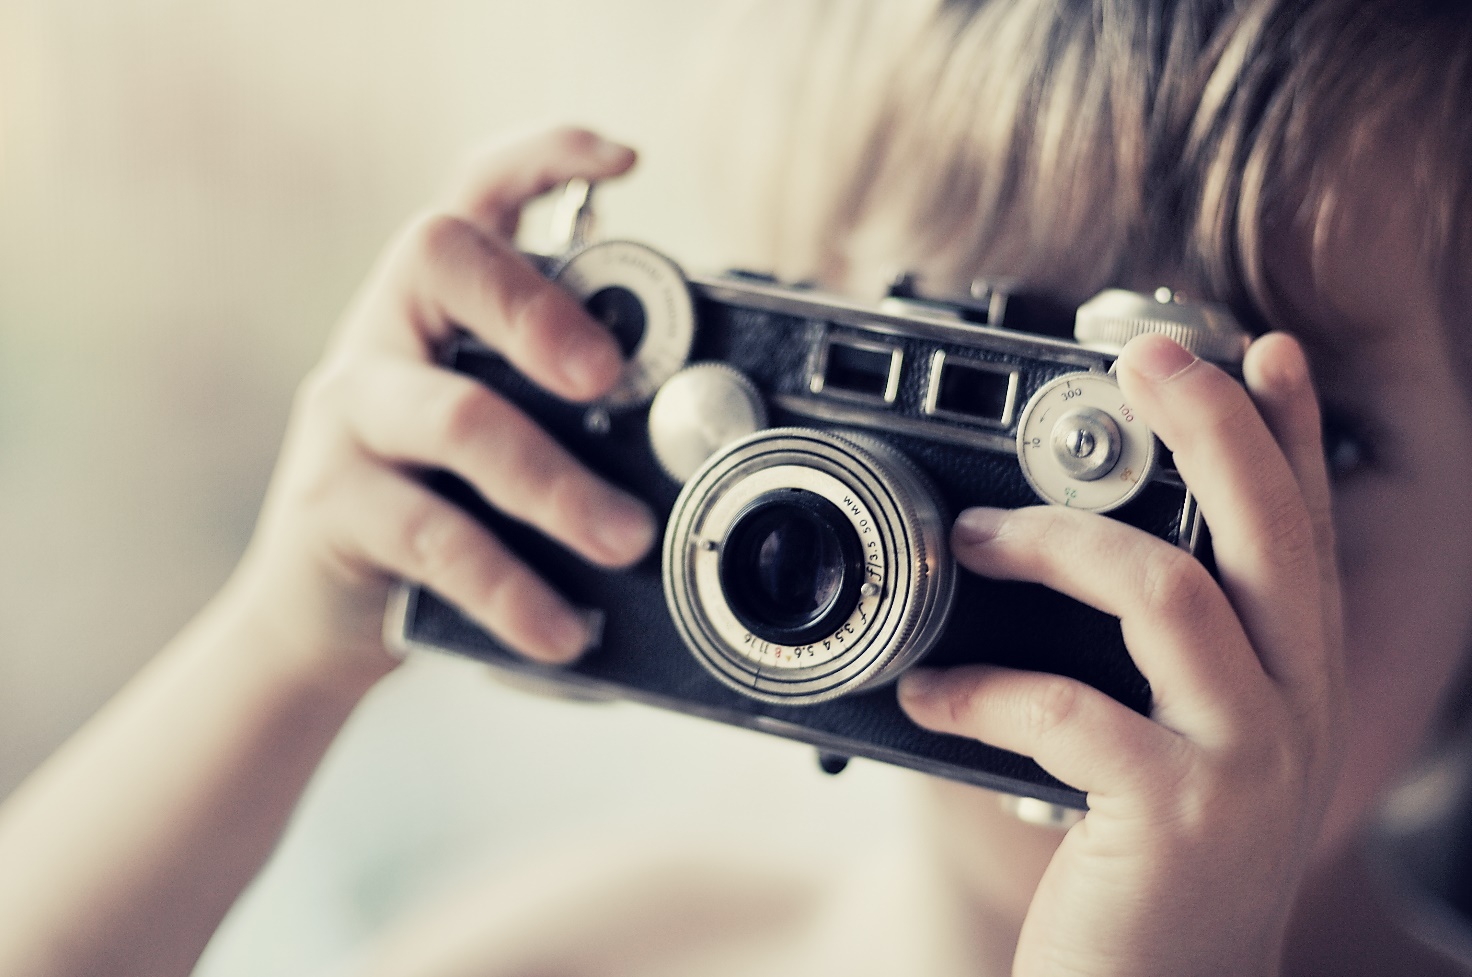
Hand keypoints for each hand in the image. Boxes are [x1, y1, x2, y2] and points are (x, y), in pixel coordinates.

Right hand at [221, 127, 657, 684]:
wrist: (325, 613)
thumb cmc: (441, 506)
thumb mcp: (503, 441)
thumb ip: (572, 416)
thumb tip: (699, 434)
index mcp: (439, 306)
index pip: (476, 194)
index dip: (544, 157)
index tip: (625, 160)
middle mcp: (385, 335)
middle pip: (444, 256)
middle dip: (538, 302)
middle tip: (609, 376)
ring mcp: (350, 415)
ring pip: (457, 417)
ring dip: (556, 482)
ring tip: (625, 538)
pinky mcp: (335, 506)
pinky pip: (436, 537)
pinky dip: (513, 588)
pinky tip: (561, 629)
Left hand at [897, 333, 1343, 976]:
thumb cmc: (1157, 868)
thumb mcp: (1185, 750)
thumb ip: (1162, 661)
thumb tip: (1073, 554)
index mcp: (1293, 681)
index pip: (1306, 531)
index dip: (1289, 431)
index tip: (1259, 350)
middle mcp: (1291, 710)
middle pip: (1265, 531)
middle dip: (1208, 426)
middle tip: (1145, 356)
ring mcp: (1243, 762)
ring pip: (1170, 595)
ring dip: (1058, 545)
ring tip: (974, 539)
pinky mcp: (1173, 816)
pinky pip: (1070, 710)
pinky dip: (982, 689)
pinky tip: (928, 691)